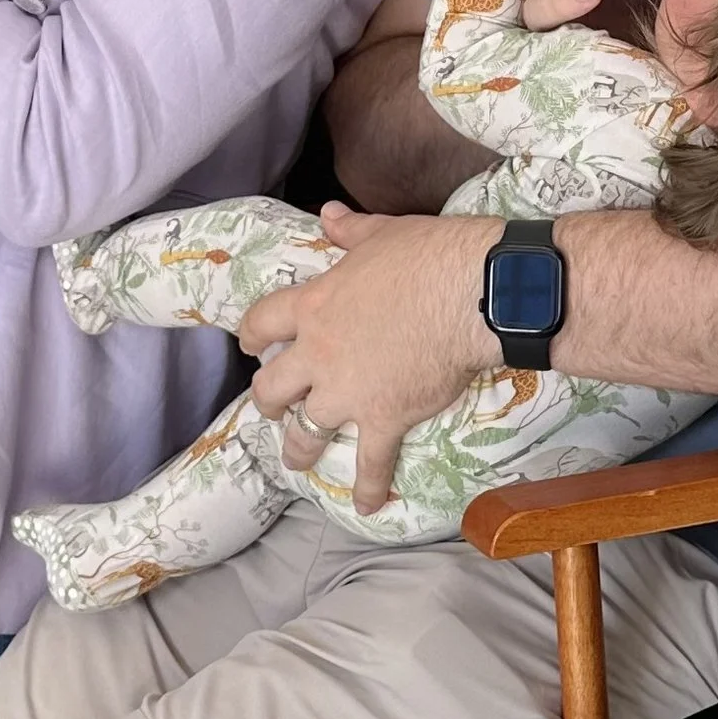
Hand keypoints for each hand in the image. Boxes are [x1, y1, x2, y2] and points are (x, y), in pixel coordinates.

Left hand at [240, 207, 500, 513]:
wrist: (469, 294)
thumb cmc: (427, 255)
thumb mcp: (382, 234)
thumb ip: (349, 231)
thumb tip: (328, 213)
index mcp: (314, 305)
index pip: (263, 321)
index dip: (250, 333)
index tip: (248, 342)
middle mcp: (319, 354)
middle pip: (273, 386)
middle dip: (268, 400)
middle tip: (270, 407)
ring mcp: (348, 391)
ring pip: (308, 431)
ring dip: (299, 448)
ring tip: (297, 459)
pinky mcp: (384, 418)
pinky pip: (371, 461)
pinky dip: (369, 486)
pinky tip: (368, 505)